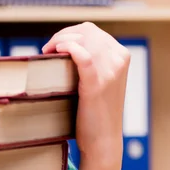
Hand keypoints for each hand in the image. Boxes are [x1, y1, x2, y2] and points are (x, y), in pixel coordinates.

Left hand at [42, 22, 129, 165]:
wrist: (103, 140)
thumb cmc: (95, 109)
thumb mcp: (100, 78)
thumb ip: (91, 59)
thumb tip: (63, 43)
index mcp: (121, 54)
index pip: (91, 30)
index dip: (68, 33)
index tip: (54, 45)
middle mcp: (119, 59)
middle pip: (85, 31)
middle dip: (62, 35)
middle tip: (47, 49)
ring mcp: (110, 71)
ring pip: (83, 39)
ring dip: (60, 41)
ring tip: (48, 52)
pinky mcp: (97, 84)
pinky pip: (83, 56)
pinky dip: (68, 48)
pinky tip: (57, 51)